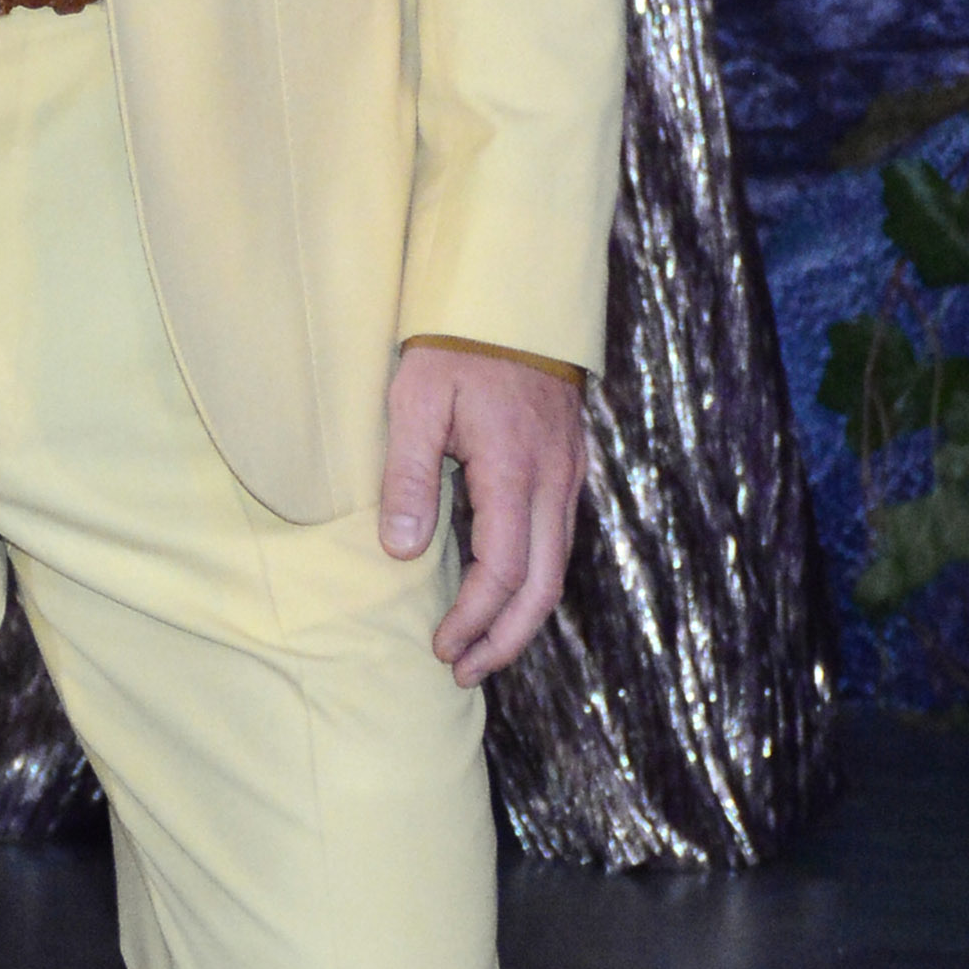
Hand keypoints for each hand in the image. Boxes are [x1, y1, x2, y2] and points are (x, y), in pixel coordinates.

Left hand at [380, 344, 588, 684]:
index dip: (473, 620)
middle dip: (506, 640)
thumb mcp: (414, 401)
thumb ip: (408, 476)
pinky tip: (501, 595)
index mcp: (514, 471)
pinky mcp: (566, 467)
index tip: (439, 647)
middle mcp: (553, 482)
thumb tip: (401, 551)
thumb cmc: (455, 344)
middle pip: (543, 587)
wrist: (511, 295)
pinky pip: (556, 541)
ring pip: (556, 569)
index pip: (502, 572)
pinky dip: (531, 581)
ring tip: (482, 649)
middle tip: (465, 672)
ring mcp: (567, 475)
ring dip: (521, 617)